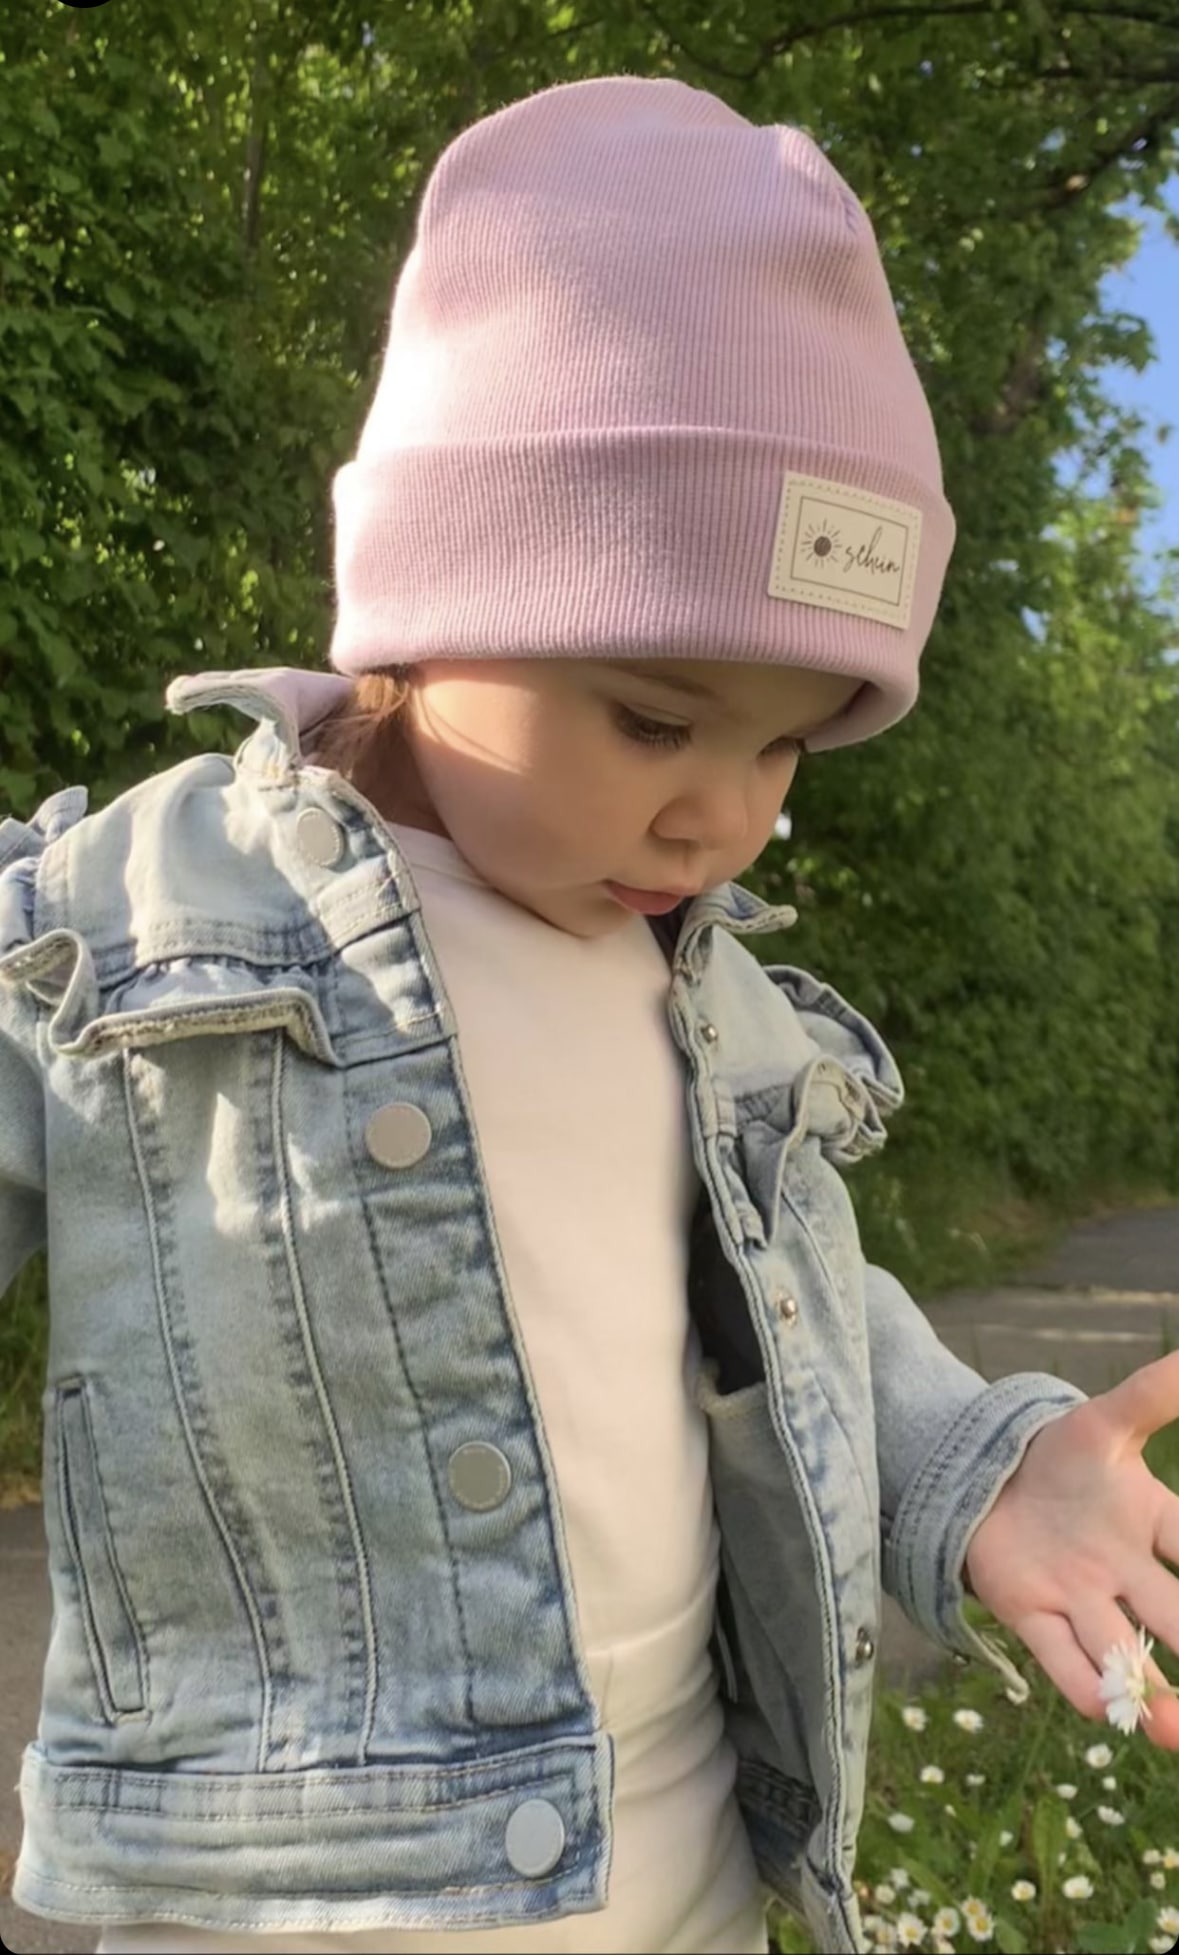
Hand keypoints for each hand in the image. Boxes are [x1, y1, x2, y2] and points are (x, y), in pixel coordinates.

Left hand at [962, 1350, 1178, 1745]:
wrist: (990, 1474)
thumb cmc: (1059, 1454)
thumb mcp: (1106, 1421)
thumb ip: (1155, 1394)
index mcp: (1152, 1520)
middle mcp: (1126, 1571)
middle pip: (1176, 1619)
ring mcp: (1082, 1597)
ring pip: (1125, 1655)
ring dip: (1152, 1693)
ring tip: (1169, 1723)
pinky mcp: (1032, 1612)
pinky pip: (1063, 1659)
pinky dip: (1083, 1686)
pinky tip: (1102, 1707)